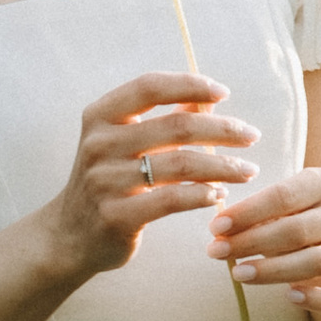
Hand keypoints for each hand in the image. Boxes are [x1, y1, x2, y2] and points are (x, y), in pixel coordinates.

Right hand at [42, 73, 257, 287]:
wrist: (69, 236)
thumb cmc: (108, 180)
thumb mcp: (123, 142)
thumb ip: (161, 119)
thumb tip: (208, 100)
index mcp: (100, 116)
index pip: (150, 86)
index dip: (190, 85)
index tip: (224, 93)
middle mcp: (100, 144)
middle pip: (176, 126)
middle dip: (222, 129)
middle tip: (251, 135)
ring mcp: (106, 181)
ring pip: (181, 165)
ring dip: (223, 166)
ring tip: (248, 170)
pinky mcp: (117, 216)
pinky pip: (171, 200)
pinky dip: (202, 195)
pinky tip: (219, 195)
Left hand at [210, 163, 320, 311]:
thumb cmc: (297, 220)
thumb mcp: (281, 208)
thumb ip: (256, 215)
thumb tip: (220, 228)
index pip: (284, 196)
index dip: (247, 212)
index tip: (216, 226)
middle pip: (297, 230)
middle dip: (251, 242)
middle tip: (216, 251)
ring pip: (317, 261)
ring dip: (273, 270)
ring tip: (239, 274)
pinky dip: (317, 299)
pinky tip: (290, 297)